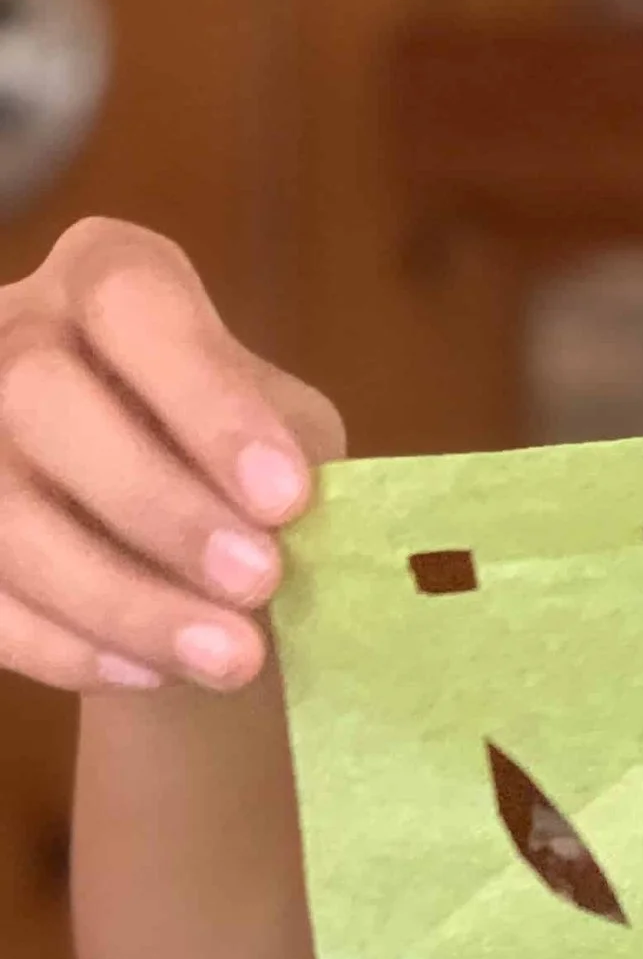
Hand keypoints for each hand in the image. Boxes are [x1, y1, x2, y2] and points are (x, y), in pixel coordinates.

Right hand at [0, 217, 343, 694]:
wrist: (176, 547)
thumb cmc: (238, 465)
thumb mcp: (284, 435)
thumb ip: (289, 456)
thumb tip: (299, 525)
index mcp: (106, 282)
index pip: (133, 302)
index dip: (206, 399)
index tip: (287, 497)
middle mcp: (13, 338)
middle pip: (39, 395)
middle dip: (155, 503)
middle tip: (260, 583)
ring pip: (4, 513)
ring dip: (121, 598)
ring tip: (231, 660)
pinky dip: (69, 648)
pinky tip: (151, 676)